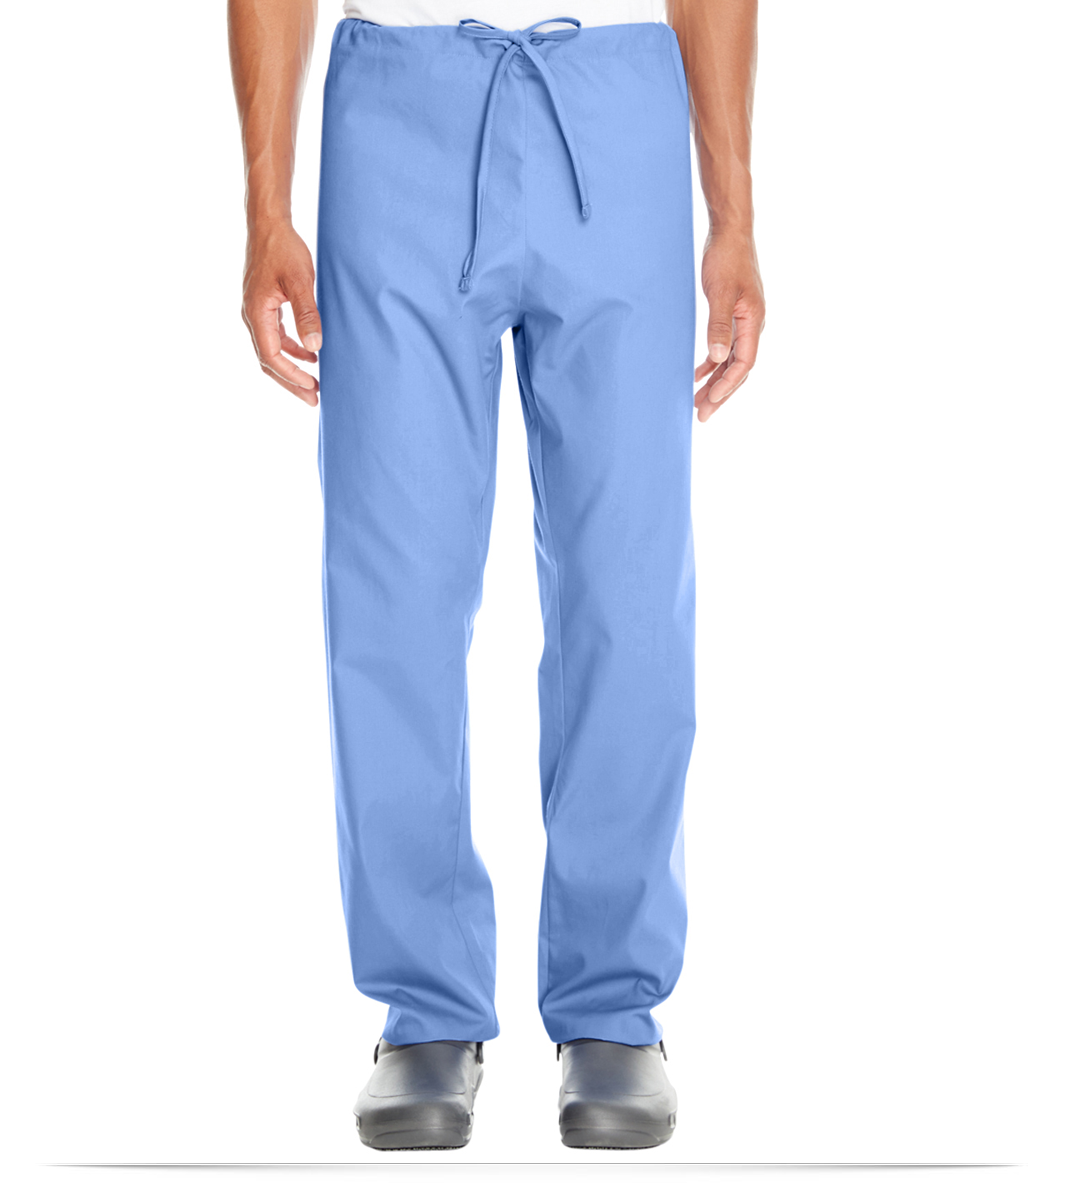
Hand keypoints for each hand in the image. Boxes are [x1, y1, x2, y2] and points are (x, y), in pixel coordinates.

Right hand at [241, 220, 320, 405]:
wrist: (268, 224)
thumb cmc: (283, 249)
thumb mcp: (300, 281)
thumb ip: (307, 314)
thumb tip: (315, 348)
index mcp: (256, 313)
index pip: (272, 356)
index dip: (291, 376)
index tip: (313, 387)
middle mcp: (252, 316)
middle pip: (268, 360)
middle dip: (291, 382)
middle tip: (314, 400)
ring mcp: (256, 312)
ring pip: (272, 350)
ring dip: (292, 369)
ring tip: (314, 384)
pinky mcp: (264, 306)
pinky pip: (275, 337)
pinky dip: (291, 350)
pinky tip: (310, 355)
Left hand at [694, 230, 764, 421]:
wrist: (730, 233)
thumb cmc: (726, 258)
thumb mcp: (720, 293)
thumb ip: (719, 326)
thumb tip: (718, 358)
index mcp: (754, 321)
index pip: (743, 364)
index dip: (727, 386)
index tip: (709, 402)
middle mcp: (753, 325)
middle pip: (738, 369)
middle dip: (720, 393)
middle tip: (702, 416)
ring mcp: (744, 322)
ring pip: (731, 361)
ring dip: (714, 381)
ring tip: (696, 402)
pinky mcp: (733, 316)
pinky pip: (725, 348)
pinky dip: (712, 363)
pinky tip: (697, 373)